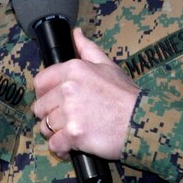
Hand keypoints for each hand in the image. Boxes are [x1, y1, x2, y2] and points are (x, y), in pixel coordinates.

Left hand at [32, 28, 139, 159]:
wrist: (143, 121)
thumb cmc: (127, 96)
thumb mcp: (108, 66)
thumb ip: (87, 49)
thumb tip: (76, 33)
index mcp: (73, 69)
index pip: (40, 82)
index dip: (45, 95)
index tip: (54, 103)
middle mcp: (68, 88)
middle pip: (40, 107)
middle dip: (51, 116)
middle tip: (68, 120)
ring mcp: (70, 112)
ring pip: (45, 127)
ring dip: (56, 133)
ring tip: (72, 133)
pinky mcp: (74, 134)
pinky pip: (55, 145)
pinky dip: (62, 150)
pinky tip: (73, 147)